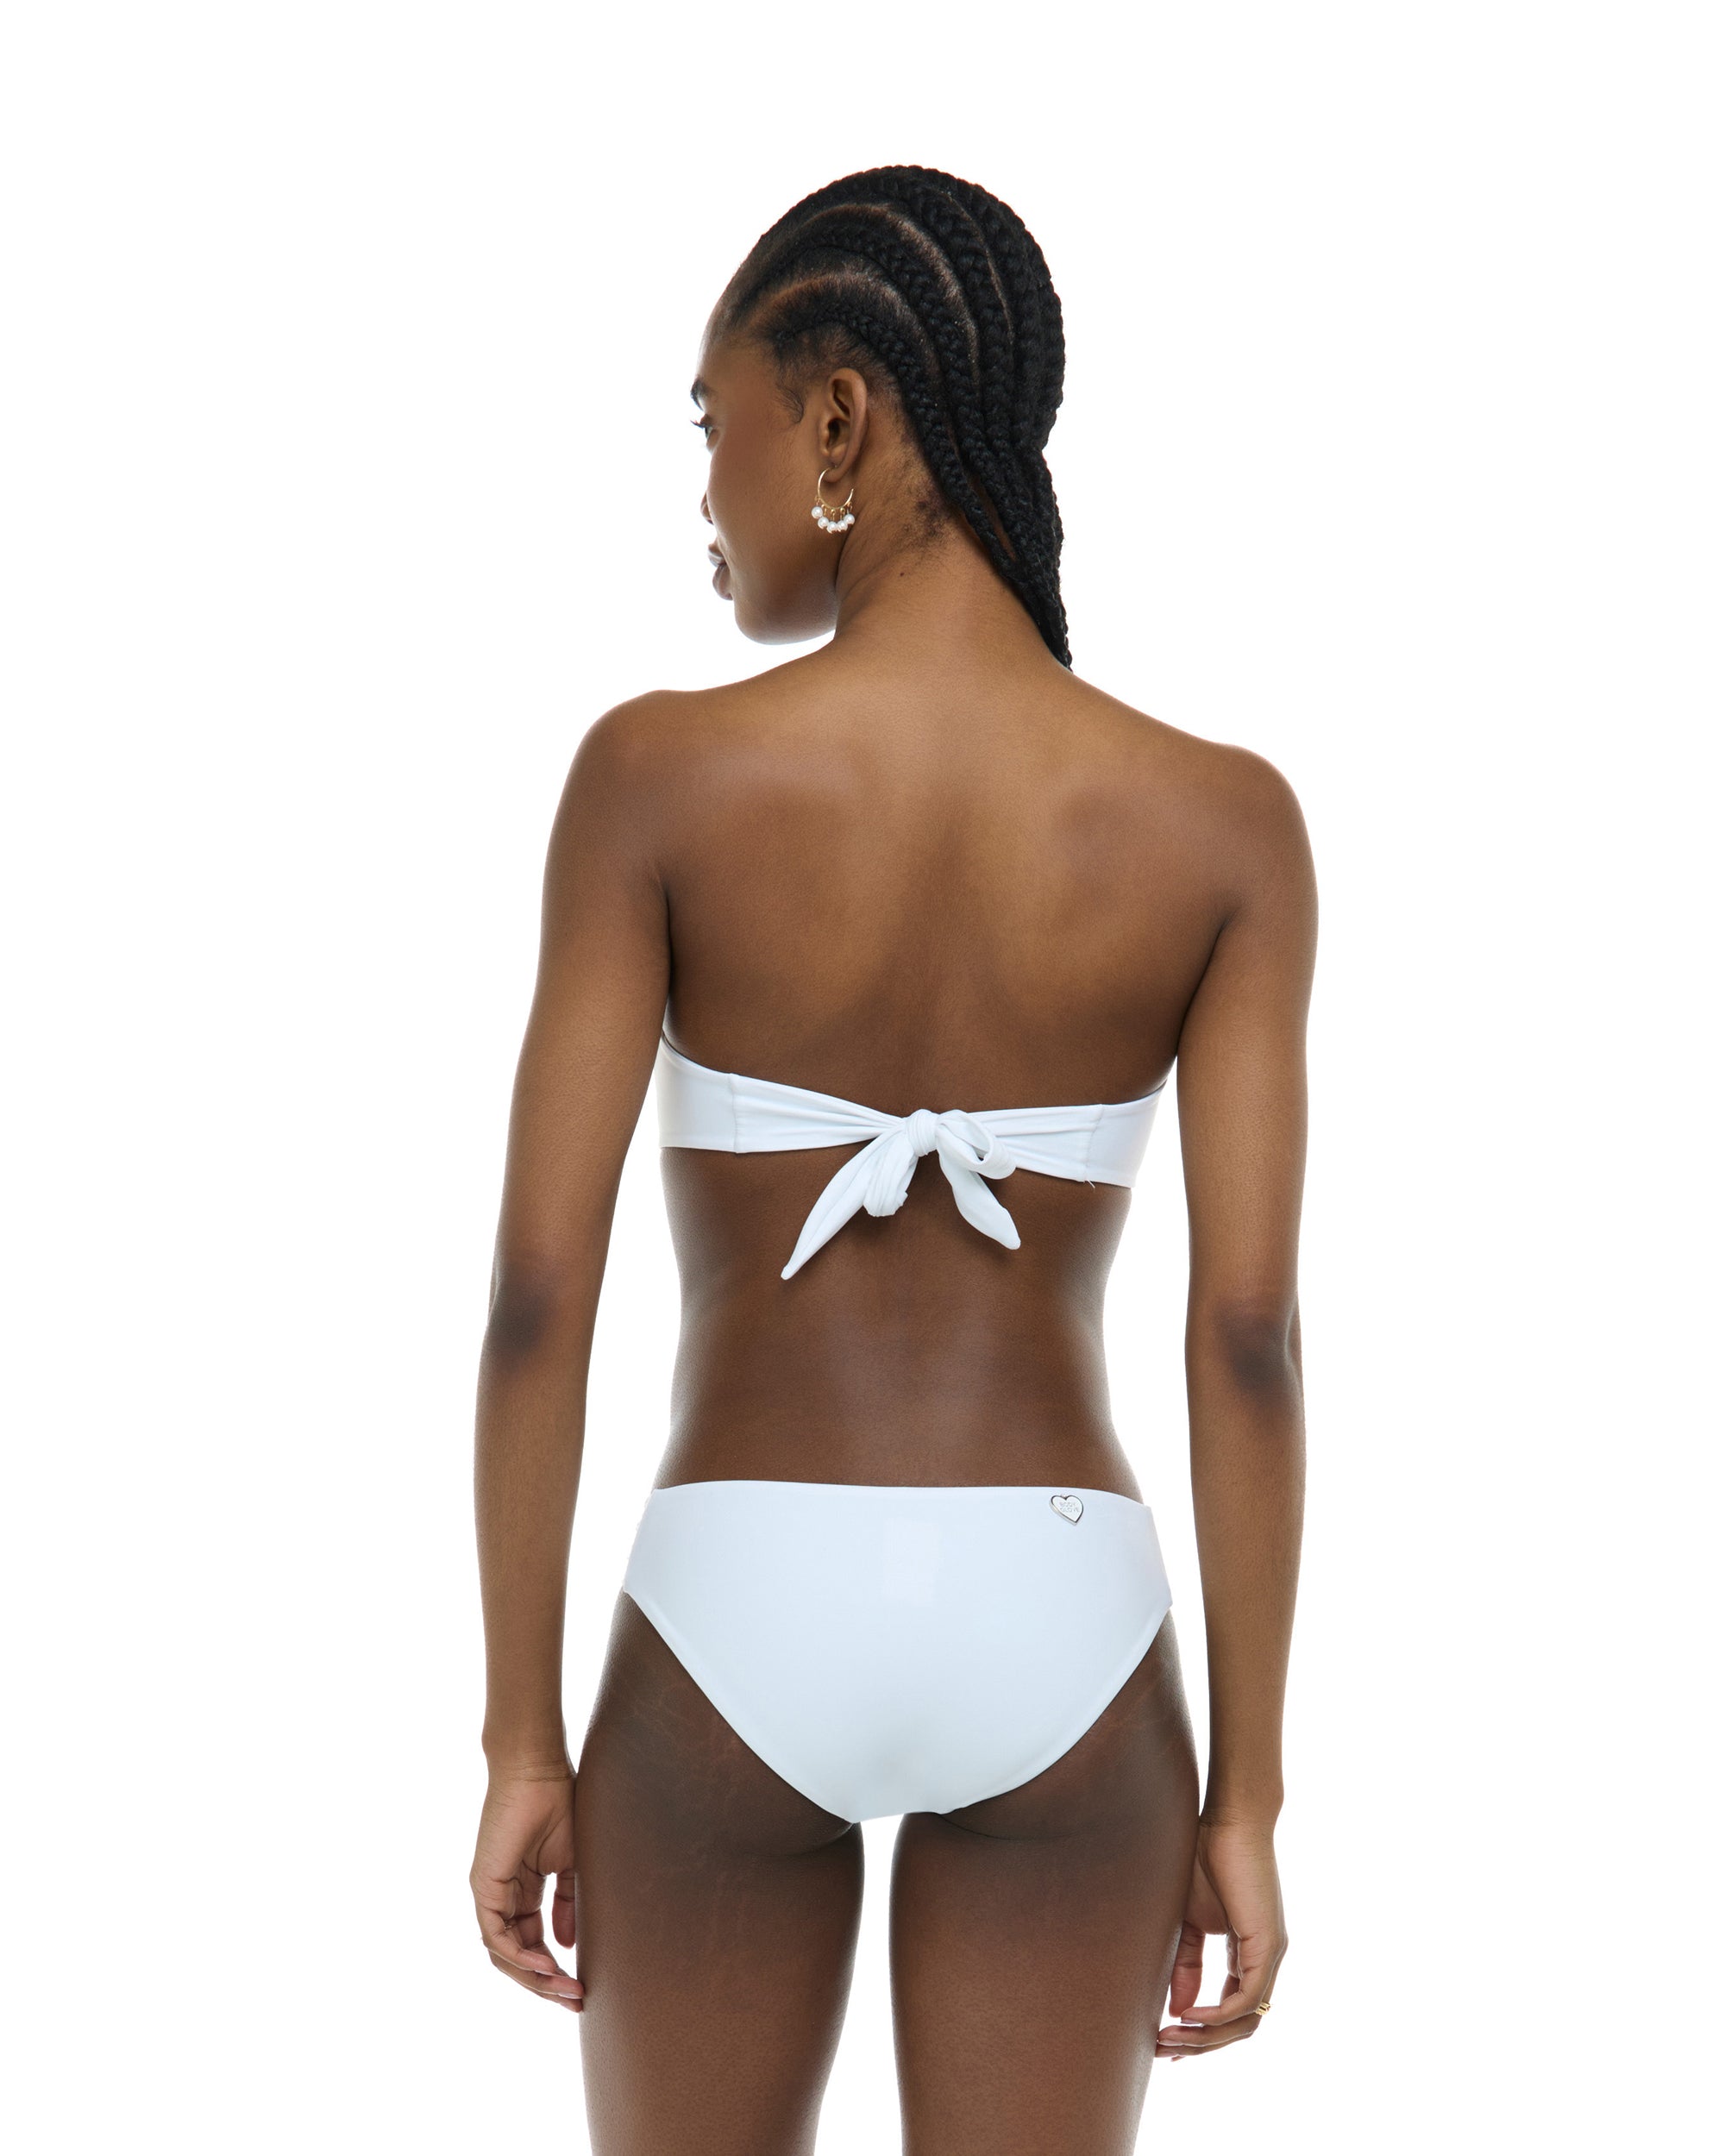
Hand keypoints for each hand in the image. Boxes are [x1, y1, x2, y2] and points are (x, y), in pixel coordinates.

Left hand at [470, 1766, 584, 2011]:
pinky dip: (520, 1957)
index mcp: (521, 1894)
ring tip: (567, 1989)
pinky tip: (548, 1966)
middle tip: (577, 2001)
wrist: (538, 1771)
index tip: (583, 1988)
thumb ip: (566, 1904)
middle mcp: (501, 1899)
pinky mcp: (484, 1887)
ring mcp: (490, 1895)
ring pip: (504, 1956)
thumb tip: (568, 1945)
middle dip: (546, 1986)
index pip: (532, 1946)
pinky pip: (496, 1937)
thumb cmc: (559, 1805)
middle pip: (516, 1959)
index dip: (555, 1970)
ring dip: (535, 1978)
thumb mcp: (571, 1865)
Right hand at [1156, 1816, 1286, 2059]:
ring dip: (1206, 2038)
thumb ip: (1186, 1965)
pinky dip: (1218, 2015)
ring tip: (1171, 2038)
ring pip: (1245, 2021)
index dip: (1199, 2034)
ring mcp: (1270, 1956)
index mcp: (1247, 1956)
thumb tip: (1177, 2009)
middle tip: (1163, 2052)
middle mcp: (1264, 1962)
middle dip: (1200, 2045)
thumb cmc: (1206, 1860)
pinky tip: (1188, 2016)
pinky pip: (1248, 1999)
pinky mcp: (1269, 1945)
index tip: (1163, 2042)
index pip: (1230, 2012)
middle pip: (1239, 2027)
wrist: (1228, 1821)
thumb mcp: (1189, 1922)